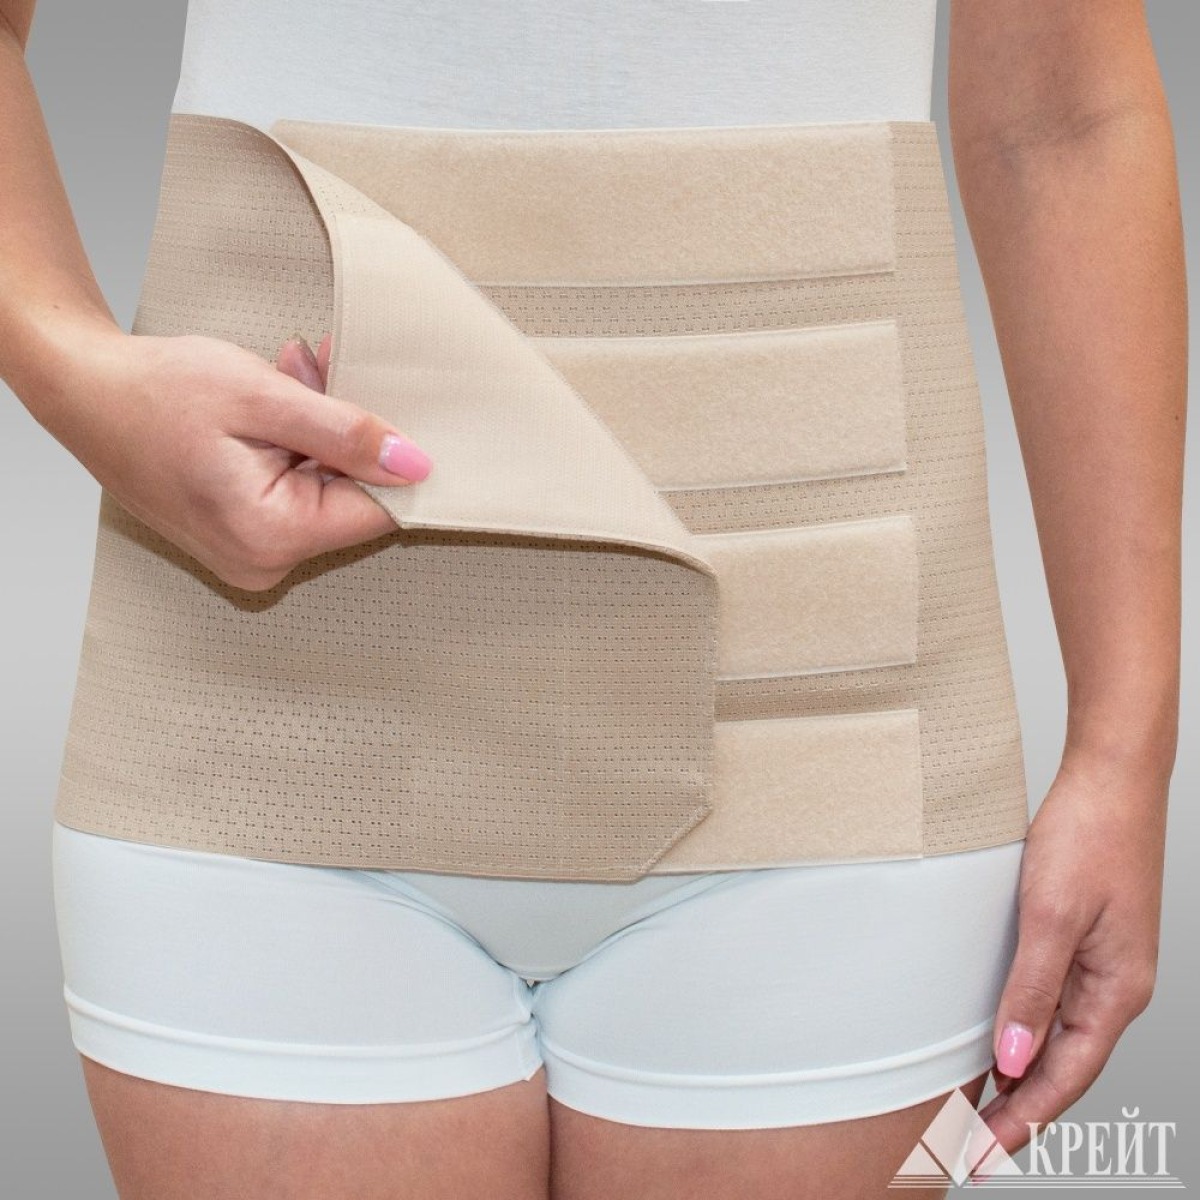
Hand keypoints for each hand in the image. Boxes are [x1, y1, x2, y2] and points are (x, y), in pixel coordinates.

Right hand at [42, 325, 432, 591]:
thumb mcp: (262, 397)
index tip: (381, 405)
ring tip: (287, 380)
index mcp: (270, 536)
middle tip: (315, 373)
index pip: (378, 511)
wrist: (83, 393)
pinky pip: (295, 492)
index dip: (390, 456)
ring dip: (319, 433)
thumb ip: (345, 433)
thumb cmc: (154, 392)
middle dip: (345, 434)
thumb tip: (414, 465)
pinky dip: (295, 447)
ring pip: (324, 490)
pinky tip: (273, 407)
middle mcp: (262, 560)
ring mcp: (251, 553)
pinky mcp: (243, 535)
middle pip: (349, 498)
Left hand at [970, 749, 1168, 1165]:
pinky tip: (1001, 1039)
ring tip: (981, 1106)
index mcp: (1116, 990)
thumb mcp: (1051, 916)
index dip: (1026, 1117)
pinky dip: (1028, 1032)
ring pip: (1059, 1038)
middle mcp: (1115, 986)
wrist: (1110, 779)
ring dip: (1024, 1074)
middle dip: (1022, 1108)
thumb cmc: (1090, 837)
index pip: (1067, 1076)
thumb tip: (1013, 1059)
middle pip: (1065, 1066)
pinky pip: (1055, 1003)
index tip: (986, 1149)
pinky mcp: (1085, 939)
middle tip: (973, 1141)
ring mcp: (1102, 963)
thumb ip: (1032, 990)